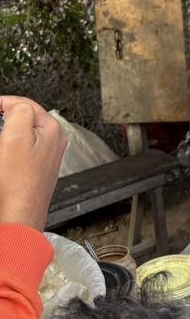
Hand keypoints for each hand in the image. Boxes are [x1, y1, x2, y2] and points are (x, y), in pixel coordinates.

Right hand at [0, 96, 67, 229]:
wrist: (19, 215)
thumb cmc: (18, 184)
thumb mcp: (17, 137)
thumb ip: (21, 112)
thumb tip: (17, 104)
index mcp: (52, 129)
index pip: (26, 104)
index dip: (4, 103)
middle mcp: (55, 141)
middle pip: (25, 118)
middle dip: (6, 117)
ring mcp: (47, 155)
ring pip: (22, 134)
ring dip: (8, 132)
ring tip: (0, 134)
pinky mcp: (38, 169)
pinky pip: (21, 150)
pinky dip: (10, 147)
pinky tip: (4, 156)